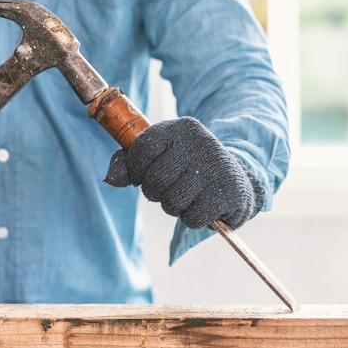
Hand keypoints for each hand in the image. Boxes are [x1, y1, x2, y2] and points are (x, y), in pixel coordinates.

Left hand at [105, 117, 262, 229]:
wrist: (235, 178)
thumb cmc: (187, 167)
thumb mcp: (160, 154)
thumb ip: (129, 164)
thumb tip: (112, 178)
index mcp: (180, 128)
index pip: (141, 150)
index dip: (136, 170)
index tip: (143, 174)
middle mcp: (200, 143)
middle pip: (154, 182)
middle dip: (156, 192)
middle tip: (170, 187)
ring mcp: (216, 168)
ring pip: (172, 203)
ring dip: (175, 207)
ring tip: (188, 195)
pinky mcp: (229, 193)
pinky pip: (192, 218)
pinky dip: (193, 218)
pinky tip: (203, 204)